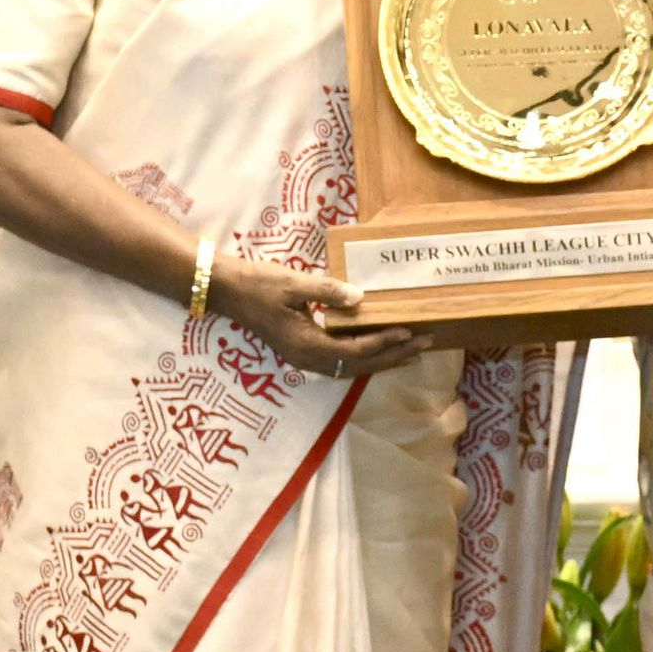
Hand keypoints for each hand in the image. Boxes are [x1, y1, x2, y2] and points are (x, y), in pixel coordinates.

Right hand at [209, 256, 427, 377]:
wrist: (228, 292)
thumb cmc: (259, 283)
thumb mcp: (294, 282)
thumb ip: (328, 291)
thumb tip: (361, 298)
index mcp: (306, 344)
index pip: (355, 350)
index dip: (384, 343)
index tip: (409, 331)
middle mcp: (307, 359)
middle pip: (358, 366)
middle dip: (393, 356)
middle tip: (424, 344)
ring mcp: (303, 359)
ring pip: (350, 368)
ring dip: (381, 360)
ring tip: (410, 352)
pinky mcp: (301, 352)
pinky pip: (339, 363)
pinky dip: (363, 358)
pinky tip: (378, 350)